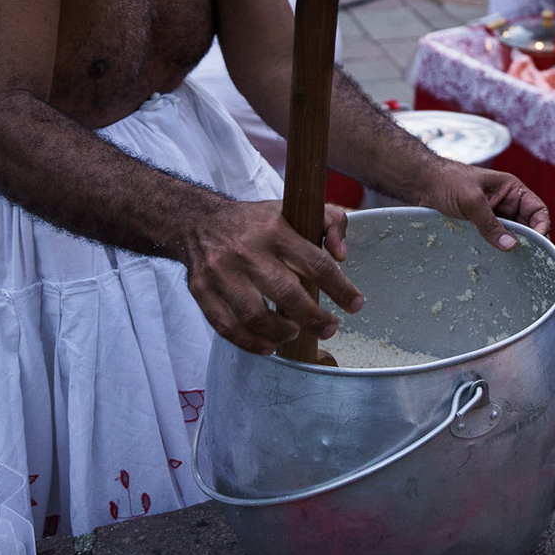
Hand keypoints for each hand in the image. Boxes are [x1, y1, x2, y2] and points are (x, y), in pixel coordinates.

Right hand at [181, 200, 363, 355]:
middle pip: (287, 294)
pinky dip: (251, 343)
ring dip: (282, 333)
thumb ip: (331, 222)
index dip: (340, 289)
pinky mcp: (202, 291)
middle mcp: (248, 251)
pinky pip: (228, 327)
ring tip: (294, 333)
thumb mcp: (295, 208)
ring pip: (255, 316)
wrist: (199, 222)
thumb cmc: (255, 223)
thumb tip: (342, 254)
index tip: (355, 305)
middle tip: (329, 328)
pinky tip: (269, 345)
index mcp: (275, 230)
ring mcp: (222, 273)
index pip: (316, 263)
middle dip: (314, 319)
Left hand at [420, 164, 551, 249]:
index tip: (540, 242)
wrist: (421, 183)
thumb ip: (490, 223)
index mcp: (511, 189)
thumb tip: (511, 246)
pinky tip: (496, 262)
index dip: (542, 225)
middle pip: (527, 226)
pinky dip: (497, 251)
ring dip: (512, 248)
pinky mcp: (480, 227)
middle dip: (529, 241)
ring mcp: (493, 217)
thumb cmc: (448, 181)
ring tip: (514, 266)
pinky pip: (494, 241)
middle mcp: (506, 204)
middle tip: (530, 260)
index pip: (536, 209)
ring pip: (511, 236)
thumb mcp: (471, 200)